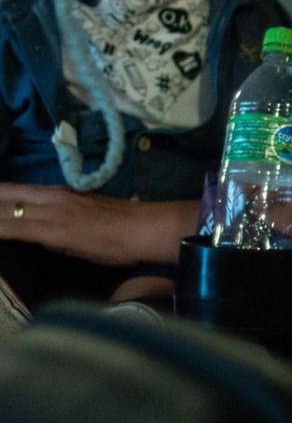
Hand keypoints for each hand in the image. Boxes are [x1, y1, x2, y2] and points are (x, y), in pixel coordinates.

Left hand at [0, 183, 173, 265]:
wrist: (145, 230)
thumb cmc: (124, 229)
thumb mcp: (87, 218)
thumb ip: (62, 220)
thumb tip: (45, 230)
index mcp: (58, 194)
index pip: (11, 192)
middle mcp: (49, 198)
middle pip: (2, 196)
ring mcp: (49, 212)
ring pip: (4, 211)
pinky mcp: (51, 230)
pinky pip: (12, 228)